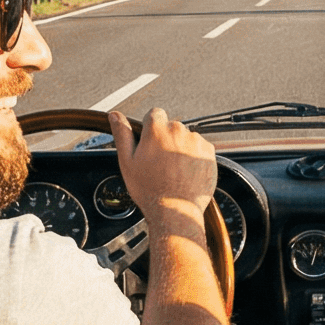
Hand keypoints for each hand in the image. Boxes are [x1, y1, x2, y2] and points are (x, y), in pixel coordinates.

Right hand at [110, 108, 215, 223]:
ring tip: (173, 170)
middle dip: (166, 139)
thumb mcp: (128, 162)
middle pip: (171, 126)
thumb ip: (122, 134)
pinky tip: (185, 172)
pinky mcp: (209, 152)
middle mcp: (179, 131)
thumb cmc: (149, 189)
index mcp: (157, 130)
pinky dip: (194, 156)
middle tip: (160, 162)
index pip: (155, 114)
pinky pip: (199, 147)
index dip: (150, 128)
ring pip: (185, 137)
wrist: (176, 211)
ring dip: (180, 147)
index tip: (150, 143)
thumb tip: (115, 115)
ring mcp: (196, 141)